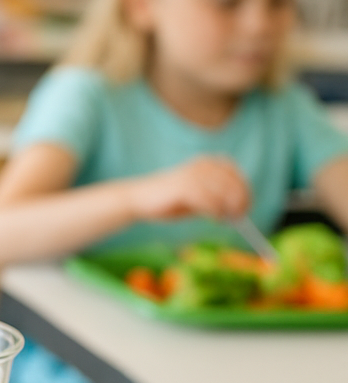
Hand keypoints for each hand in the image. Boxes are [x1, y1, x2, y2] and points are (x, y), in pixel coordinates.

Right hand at [129, 156, 250, 221]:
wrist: (138, 199)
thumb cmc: (167, 201)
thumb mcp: (196, 197)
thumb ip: (215, 199)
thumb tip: (237, 211)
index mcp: (205, 163)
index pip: (234, 174)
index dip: (244, 190)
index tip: (246, 206)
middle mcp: (201, 166)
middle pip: (233, 182)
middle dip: (240, 201)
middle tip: (239, 217)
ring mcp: (193, 175)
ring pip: (224, 192)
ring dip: (230, 207)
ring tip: (226, 219)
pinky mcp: (185, 187)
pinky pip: (210, 201)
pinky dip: (217, 211)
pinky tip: (215, 219)